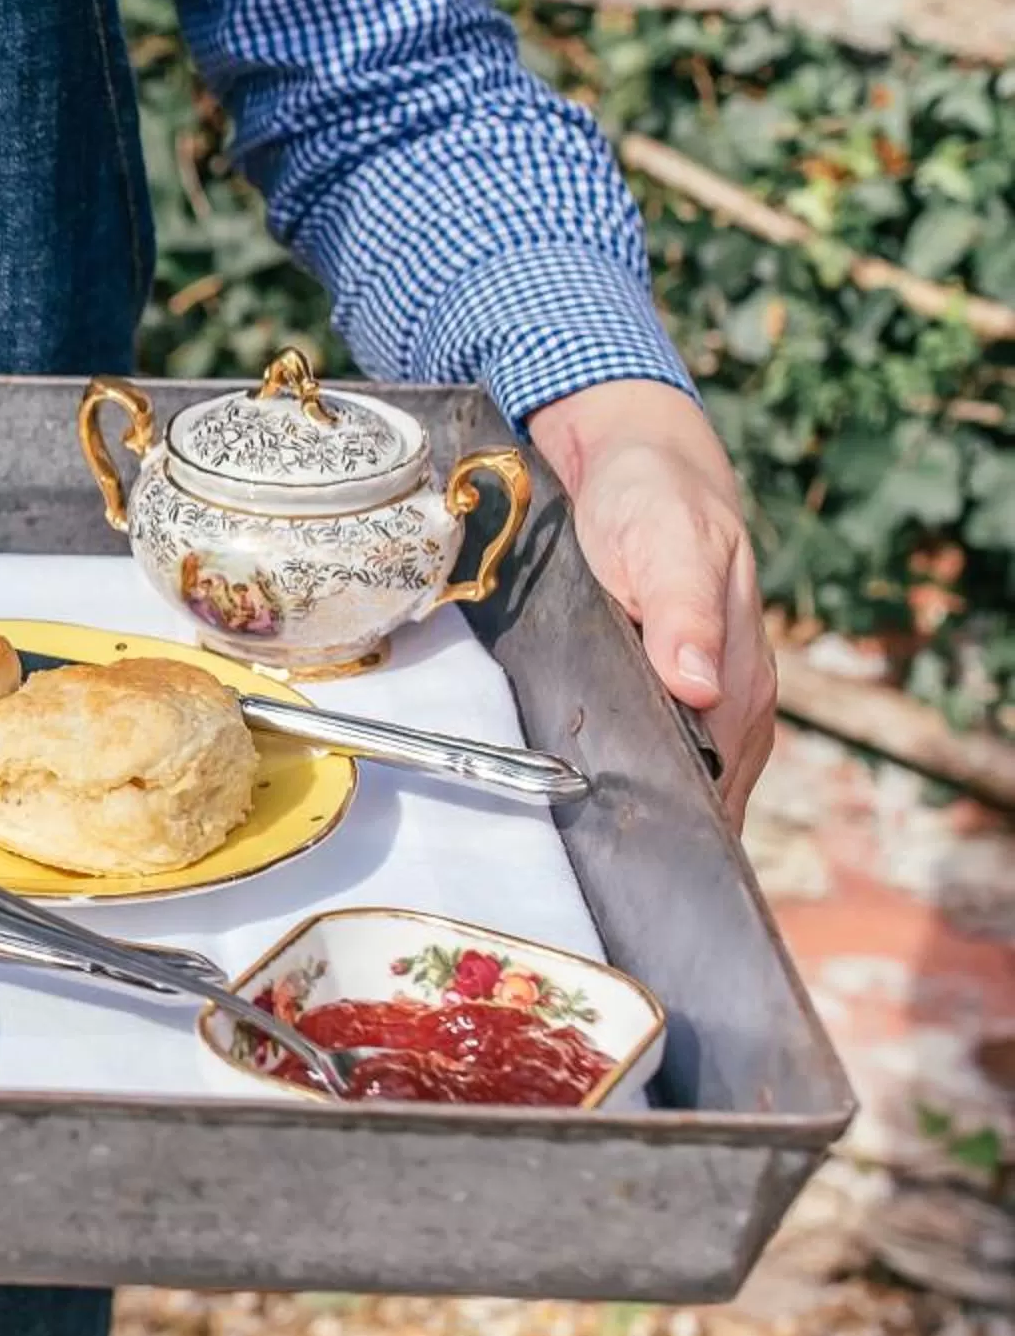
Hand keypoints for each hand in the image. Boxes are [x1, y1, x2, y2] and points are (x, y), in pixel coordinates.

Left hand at [527, 379, 774, 822]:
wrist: (637, 462)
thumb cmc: (654, 498)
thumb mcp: (664, 542)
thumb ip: (681, 612)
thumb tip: (699, 686)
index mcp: (737, 675)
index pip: (716, 778)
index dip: (676, 824)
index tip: (634, 863)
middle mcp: (732, 697)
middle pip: (705, 793)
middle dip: (659, 833)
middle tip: (601, 874)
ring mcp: (706, 696)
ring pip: (686, 778)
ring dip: (647, 809)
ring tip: (596, 856)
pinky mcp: (674, 686)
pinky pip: (664, 750)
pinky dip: (639, 776)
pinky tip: (603, 806)